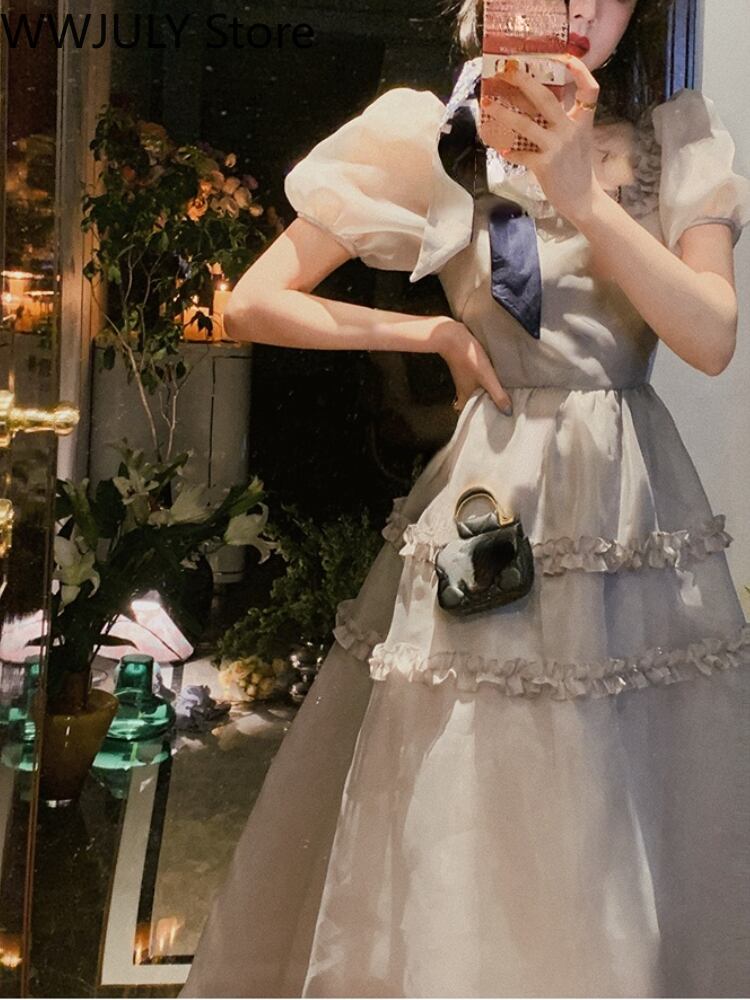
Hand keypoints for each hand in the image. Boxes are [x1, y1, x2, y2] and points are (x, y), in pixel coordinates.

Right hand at [434, 317, 513, 415]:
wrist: (452, 336)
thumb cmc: (468, 358)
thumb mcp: (487, 378)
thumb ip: (498, 394)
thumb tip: (508, 412)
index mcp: (465, 395)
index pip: (467, 412)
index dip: (475, 417)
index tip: (487, 420)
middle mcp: (462, 389)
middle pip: (472, 402)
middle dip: (482, 405)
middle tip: (497, 409)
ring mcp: (463, 378)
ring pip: (473, 390)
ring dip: (483, 393)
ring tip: (498, 394)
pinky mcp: (465, 367)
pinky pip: (474, 379)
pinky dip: (482, 382)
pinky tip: (491, 377)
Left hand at [479, 56, 605, 226]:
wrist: (582, 199)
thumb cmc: (576, 167)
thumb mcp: (577, 139)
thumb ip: (564, 120)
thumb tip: (536, 104)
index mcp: (582, 121)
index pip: (590, 89)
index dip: (580, 71)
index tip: (565, 57)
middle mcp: (570, 130)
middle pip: (545, 98)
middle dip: (523, 82)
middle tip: (507, 72)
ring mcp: (557, 147)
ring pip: (524, 124)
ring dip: (502, 113)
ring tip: (487, 106)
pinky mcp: (544, 165)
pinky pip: (520, 153)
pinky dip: (509, 150)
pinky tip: (502, 149)